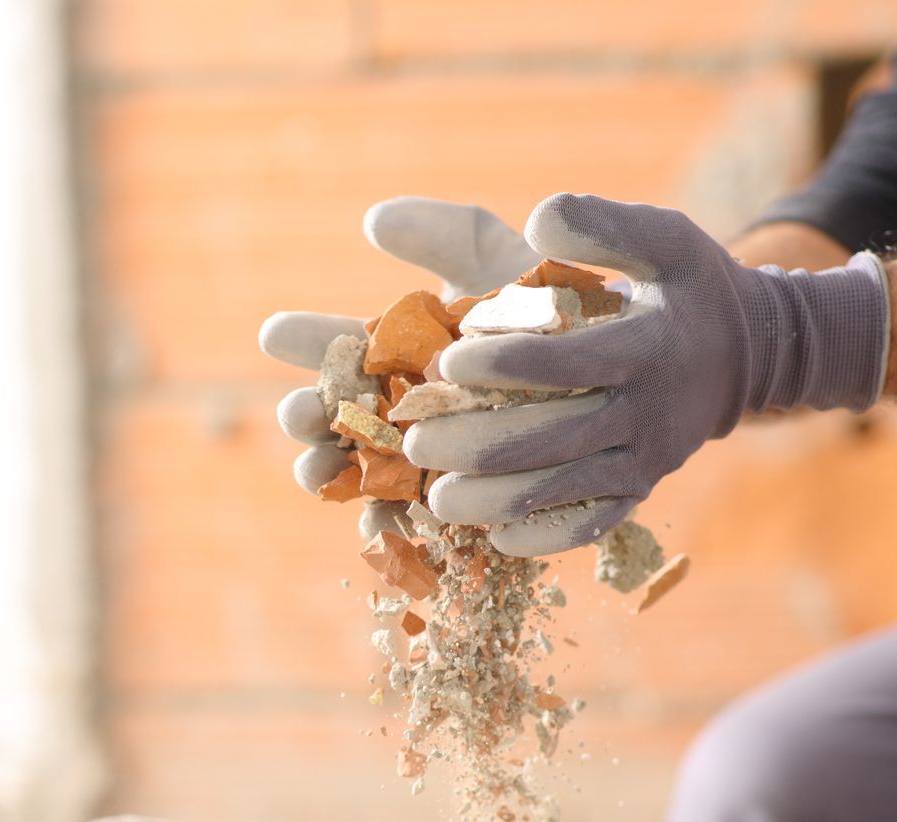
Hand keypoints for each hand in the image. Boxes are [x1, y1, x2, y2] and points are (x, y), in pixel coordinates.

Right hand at [257, 198, 540, 538]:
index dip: (310, 342)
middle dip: (312, 415)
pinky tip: (372, 523)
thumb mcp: (499, 263)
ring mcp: (429, 462)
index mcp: (402, 351)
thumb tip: (375, 220)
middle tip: (295, 411)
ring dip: (335, 472)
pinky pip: (419, 526)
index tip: (274, 333)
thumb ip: (443, 235)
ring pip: (368, 473)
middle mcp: (405, 409)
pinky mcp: (463, 509)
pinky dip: (390, 527)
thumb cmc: (550, 309)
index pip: (345, 348)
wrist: (622, 370)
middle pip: (344, 416)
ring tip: (314, 469)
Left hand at [409, 194, 889, 554]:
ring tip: (436, 500)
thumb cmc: (686, 286)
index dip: (507, 366)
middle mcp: (650, 411)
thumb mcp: (660, 235)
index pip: (571, 362)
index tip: (448, 362)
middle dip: (481, 444)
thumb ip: (599, 223)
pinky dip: (545, 536)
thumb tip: (539, 219)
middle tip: (416, 445)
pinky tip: (494, 538)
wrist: (752, 353)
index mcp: (651, 344)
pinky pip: (593, 523)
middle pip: (555, 437)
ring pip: (565, 489)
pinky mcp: (642, 489)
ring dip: (497, 499)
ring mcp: (647, 459)